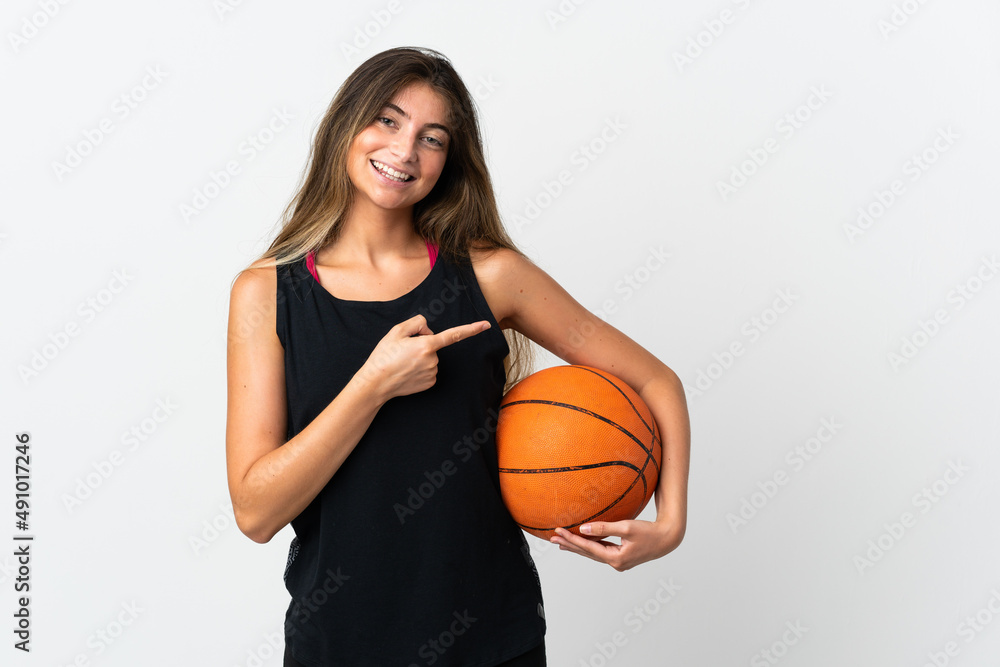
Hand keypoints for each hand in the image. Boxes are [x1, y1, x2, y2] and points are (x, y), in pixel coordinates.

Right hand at [354, 313, 490, 401]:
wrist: (376, 383)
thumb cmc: (384, 356)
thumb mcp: (396, 331)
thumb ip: (416, 323)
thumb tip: (428, 330)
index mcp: (426, 345)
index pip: (453, 335)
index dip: (471, 329)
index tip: (486, 325)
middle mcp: (433, 360)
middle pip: (433, 345)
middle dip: (422, 344)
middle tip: (403, 351)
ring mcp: (433, 373)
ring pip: (431, 358)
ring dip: (420, 358)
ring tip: (403, 362)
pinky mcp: (430, 383)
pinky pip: (430, 371)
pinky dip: (421, 369)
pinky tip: (408, 372)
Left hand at [550, 517, 684, 571]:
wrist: (667, 539)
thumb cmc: (649, 532)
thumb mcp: (626, 527)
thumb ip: (604, 528)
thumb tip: (584, 528)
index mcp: (616, 558)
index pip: (588, 548)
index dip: (572, 539)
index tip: (558, 532)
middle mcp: (616, 563)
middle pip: (587, 553)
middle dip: (570, 544)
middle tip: (552, 538)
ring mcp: (618, 562)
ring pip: (593, 553)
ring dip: (578, 546)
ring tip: (561, 542)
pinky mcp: (621, 557)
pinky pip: (601, 551)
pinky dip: (589, 546)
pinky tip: (582, 542)